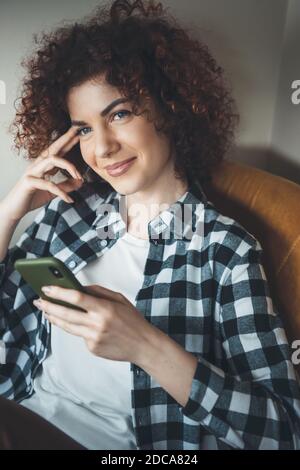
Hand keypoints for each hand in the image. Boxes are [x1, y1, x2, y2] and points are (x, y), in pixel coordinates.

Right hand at [1, 127, 83, 221]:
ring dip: (68, 166)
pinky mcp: (29, 182)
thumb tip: (80, 181)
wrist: (14, 210)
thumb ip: (65, 186)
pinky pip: (49, 184)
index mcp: (42, 166)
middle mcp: (37, 165)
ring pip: (51, 160)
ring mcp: (32, 172)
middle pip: (53, 148)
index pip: (56, 151)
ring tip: (79, 177)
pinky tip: (69, 200)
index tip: (78, 134)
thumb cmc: (31, 198)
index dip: (67, 142)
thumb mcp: (52, 192)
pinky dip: (61, 192)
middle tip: (77, 131)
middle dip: (65, 139)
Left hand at [33, 284, 156, 364]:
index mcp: (105, 308)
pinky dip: (76, 328)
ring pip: (67, 326)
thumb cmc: (133, 320)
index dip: (59, 292)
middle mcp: (97, 324)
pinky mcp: (92, 348)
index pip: (76, 298)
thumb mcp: (119, 299)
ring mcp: (94, 338)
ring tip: (46, 311)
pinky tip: (77, 323)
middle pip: (66, 313)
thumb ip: (98, 292)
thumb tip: (79, 287)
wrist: (143, 345)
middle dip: (49, 306)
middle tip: (39, 301)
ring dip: (54, 318)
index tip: (47, 287)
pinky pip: (79, 335)